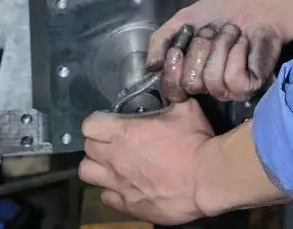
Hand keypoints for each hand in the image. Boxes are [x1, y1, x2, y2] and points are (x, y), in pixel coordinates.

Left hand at [80, 101, 213, 224]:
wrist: (205, 180)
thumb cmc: (195, 143)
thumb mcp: (185, 108)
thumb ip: (170, 97)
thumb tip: (169, 88)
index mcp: (125, 132)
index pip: (90, 124)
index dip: (98, 120)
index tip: (108, 120)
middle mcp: (115, 158)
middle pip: (86, 148)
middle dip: (97, 141)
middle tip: (113, 139)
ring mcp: (119, 184)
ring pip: (87, 173)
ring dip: (98, 166)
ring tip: (113, 162)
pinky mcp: (128, 205)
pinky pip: (106, 196)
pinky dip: (112, 189)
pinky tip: (127, 183)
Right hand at [147, 0, 282, 103]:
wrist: (256, 8)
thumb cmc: (222, 14)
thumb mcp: (185, 19)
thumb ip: (162, 39)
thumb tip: (151, 65)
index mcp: (190, 73)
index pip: (172, 90)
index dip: (172, 72)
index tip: (177, 50)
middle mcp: (207, 87)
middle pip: (190, 82)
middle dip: (201, 48)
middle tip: (213, 32)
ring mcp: (227, 90)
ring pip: (212, 80)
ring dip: (221, 46)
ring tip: (232, 33)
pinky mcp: (247, 87)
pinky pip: (232, 77)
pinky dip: (236, 52)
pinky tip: (243, 43)